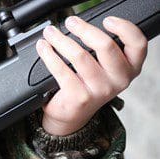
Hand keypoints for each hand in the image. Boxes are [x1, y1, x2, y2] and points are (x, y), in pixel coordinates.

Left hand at [36, 16, 146, 134]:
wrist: (72, 115)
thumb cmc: (87, 86)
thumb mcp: (104, 70)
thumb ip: (103, 51)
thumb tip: (81, 26)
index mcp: (129, 70)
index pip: (137, 45)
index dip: (124, 28)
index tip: (107, 20)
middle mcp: (118, 81)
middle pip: (106, 46)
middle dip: (84, 29)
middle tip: (70, 22)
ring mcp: (99, 90)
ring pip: (80, 55)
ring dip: (61, 40)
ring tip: (50, 33)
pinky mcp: (79, 97)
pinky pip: (61, 69)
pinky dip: (49, 55)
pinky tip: (43, 48)